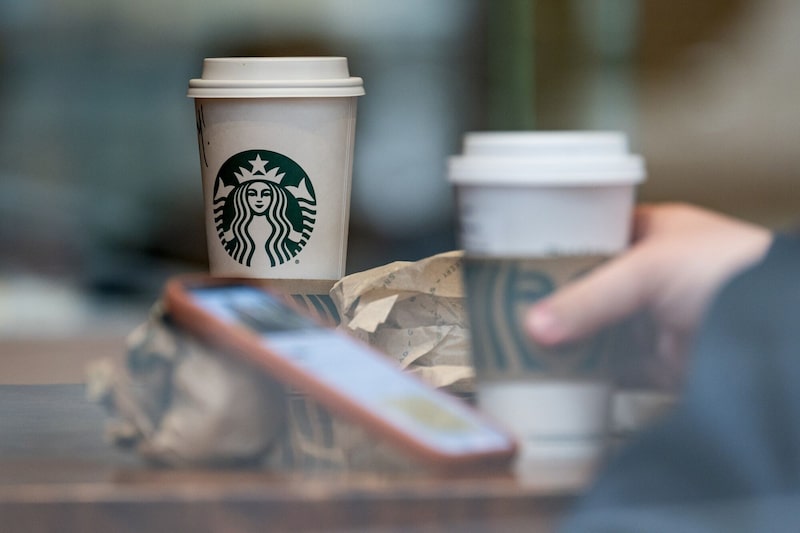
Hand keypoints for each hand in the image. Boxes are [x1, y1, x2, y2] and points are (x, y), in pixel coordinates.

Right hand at [525, 203, 771, 370]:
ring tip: (519, 341)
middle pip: (589, 286)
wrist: (782, 336)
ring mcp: (658, 320)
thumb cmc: (733, 275)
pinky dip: (586, 374)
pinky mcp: (663, 363)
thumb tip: (532, 325)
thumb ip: (587, 297)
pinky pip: (613, 369)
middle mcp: (655, 275)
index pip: (593, 232)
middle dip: (552, 298)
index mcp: (656, 232)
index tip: (516, 258)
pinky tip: (556, 375)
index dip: (556, 243)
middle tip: (508, 305)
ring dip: (565, 338)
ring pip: (597, 328)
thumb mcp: (648, 270)